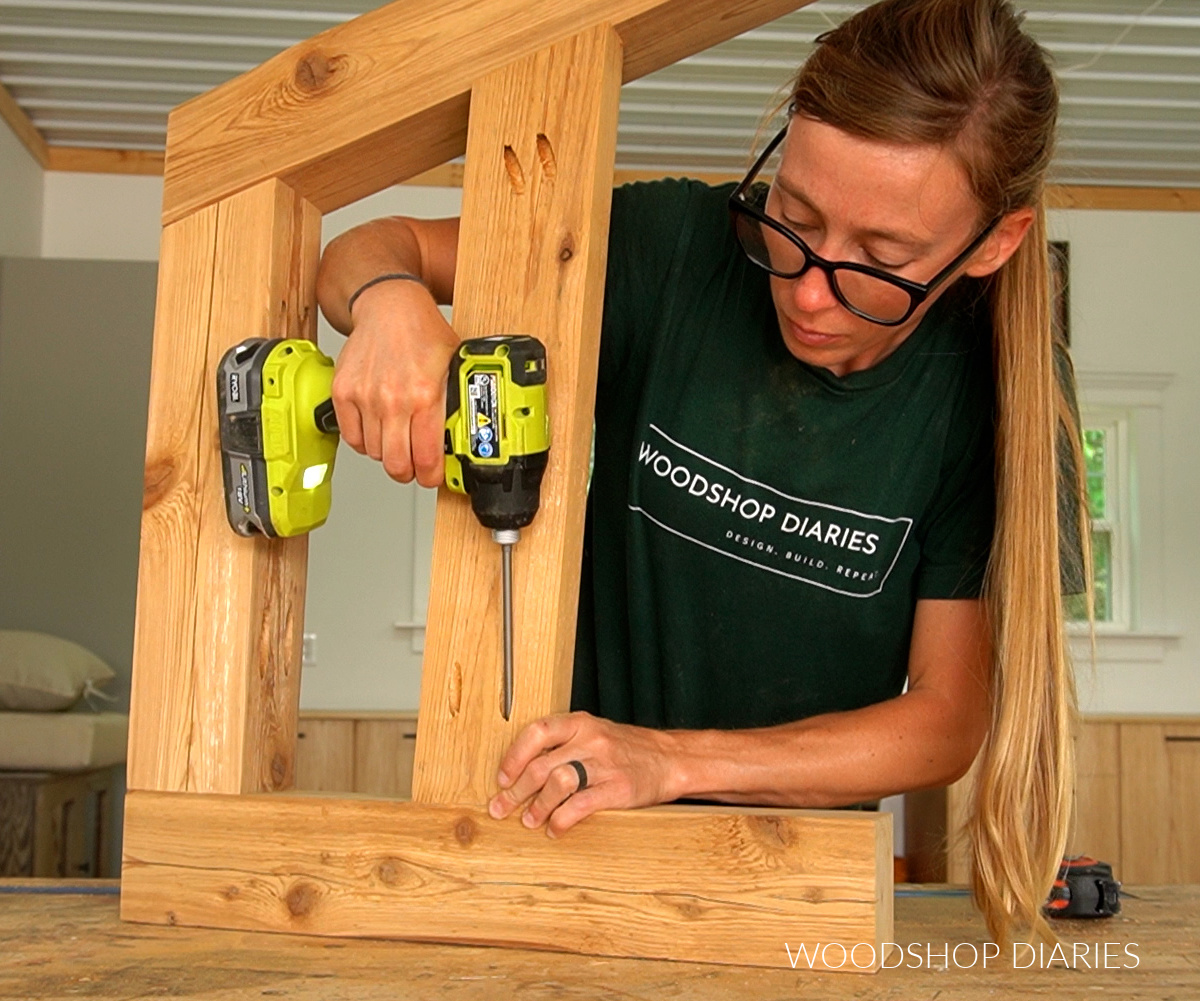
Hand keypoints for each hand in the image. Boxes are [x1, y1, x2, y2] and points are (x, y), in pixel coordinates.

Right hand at [330, 279, 459, 485]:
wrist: (390, 307)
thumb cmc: (423, 334)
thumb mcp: (454, 369)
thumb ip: (455, 406)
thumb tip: (460, 442)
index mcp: (426, 395)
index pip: (427, 458)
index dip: (431, 476)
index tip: (433, 476)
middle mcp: (394, 399)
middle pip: (397, 464)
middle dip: (409, 472)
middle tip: (415, 466)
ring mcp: (365, 397)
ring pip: (375, 453)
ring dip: (388, 452)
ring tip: (398, 438)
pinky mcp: (343, 392)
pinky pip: (352, 437)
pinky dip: (365, 440)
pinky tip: (378, 429)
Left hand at [487, 711, 681, 836]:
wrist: (669, 759)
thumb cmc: (626, 748)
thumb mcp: (594, 733)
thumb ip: (563, 745)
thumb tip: (523, 770)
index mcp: (580, 723)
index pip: (536, 733)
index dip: (513, 757)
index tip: (502, 779)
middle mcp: (590, 740)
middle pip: (541, 765)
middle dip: (516, 791)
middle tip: (501, 808)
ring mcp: (604, 764)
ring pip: (558, 784)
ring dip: (537, 807)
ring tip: (529, 821)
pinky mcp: (617, 789)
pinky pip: (581, 806)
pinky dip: (561, 821)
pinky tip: (555, 829)